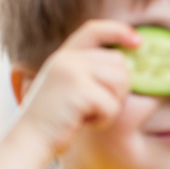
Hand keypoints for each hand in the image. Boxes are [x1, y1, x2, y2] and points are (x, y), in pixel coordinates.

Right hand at [14, 20, 137, 161]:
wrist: (31, 139)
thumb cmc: (59, 118)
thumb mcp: (71, 86)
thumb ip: (92, 71)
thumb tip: (130, 65)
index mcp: (64, 55)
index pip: (94, 29)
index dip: (119, 31)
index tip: (138, 41)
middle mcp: (67, 58)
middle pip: (119, 62)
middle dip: (119, 88)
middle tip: (96, 105)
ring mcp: (71, 71)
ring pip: (120, 82)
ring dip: (113, 104)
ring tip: (89, 113)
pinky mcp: (78, 89)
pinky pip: (112, 104)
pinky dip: (105, 119)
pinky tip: (85, 121)